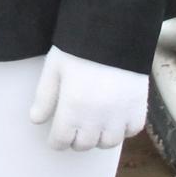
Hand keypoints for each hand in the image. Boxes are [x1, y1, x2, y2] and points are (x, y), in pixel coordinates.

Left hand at [30, 46, 148, 150]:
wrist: (114, 32)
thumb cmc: (79, 48)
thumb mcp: (54, 69)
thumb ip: (45, 97)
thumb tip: (36, 120)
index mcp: (73, 108)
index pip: (62, 140)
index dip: (56, 141)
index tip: (56, 136)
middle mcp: (97, 117)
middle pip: (84, 145)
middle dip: (76, 139)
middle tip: (74, 127)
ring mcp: (120, 114)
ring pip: (109, 143)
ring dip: (99, 137)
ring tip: (94, 124)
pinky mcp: (139, 108)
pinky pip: (132, 131)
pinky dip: (123, 130)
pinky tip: (115, 118)